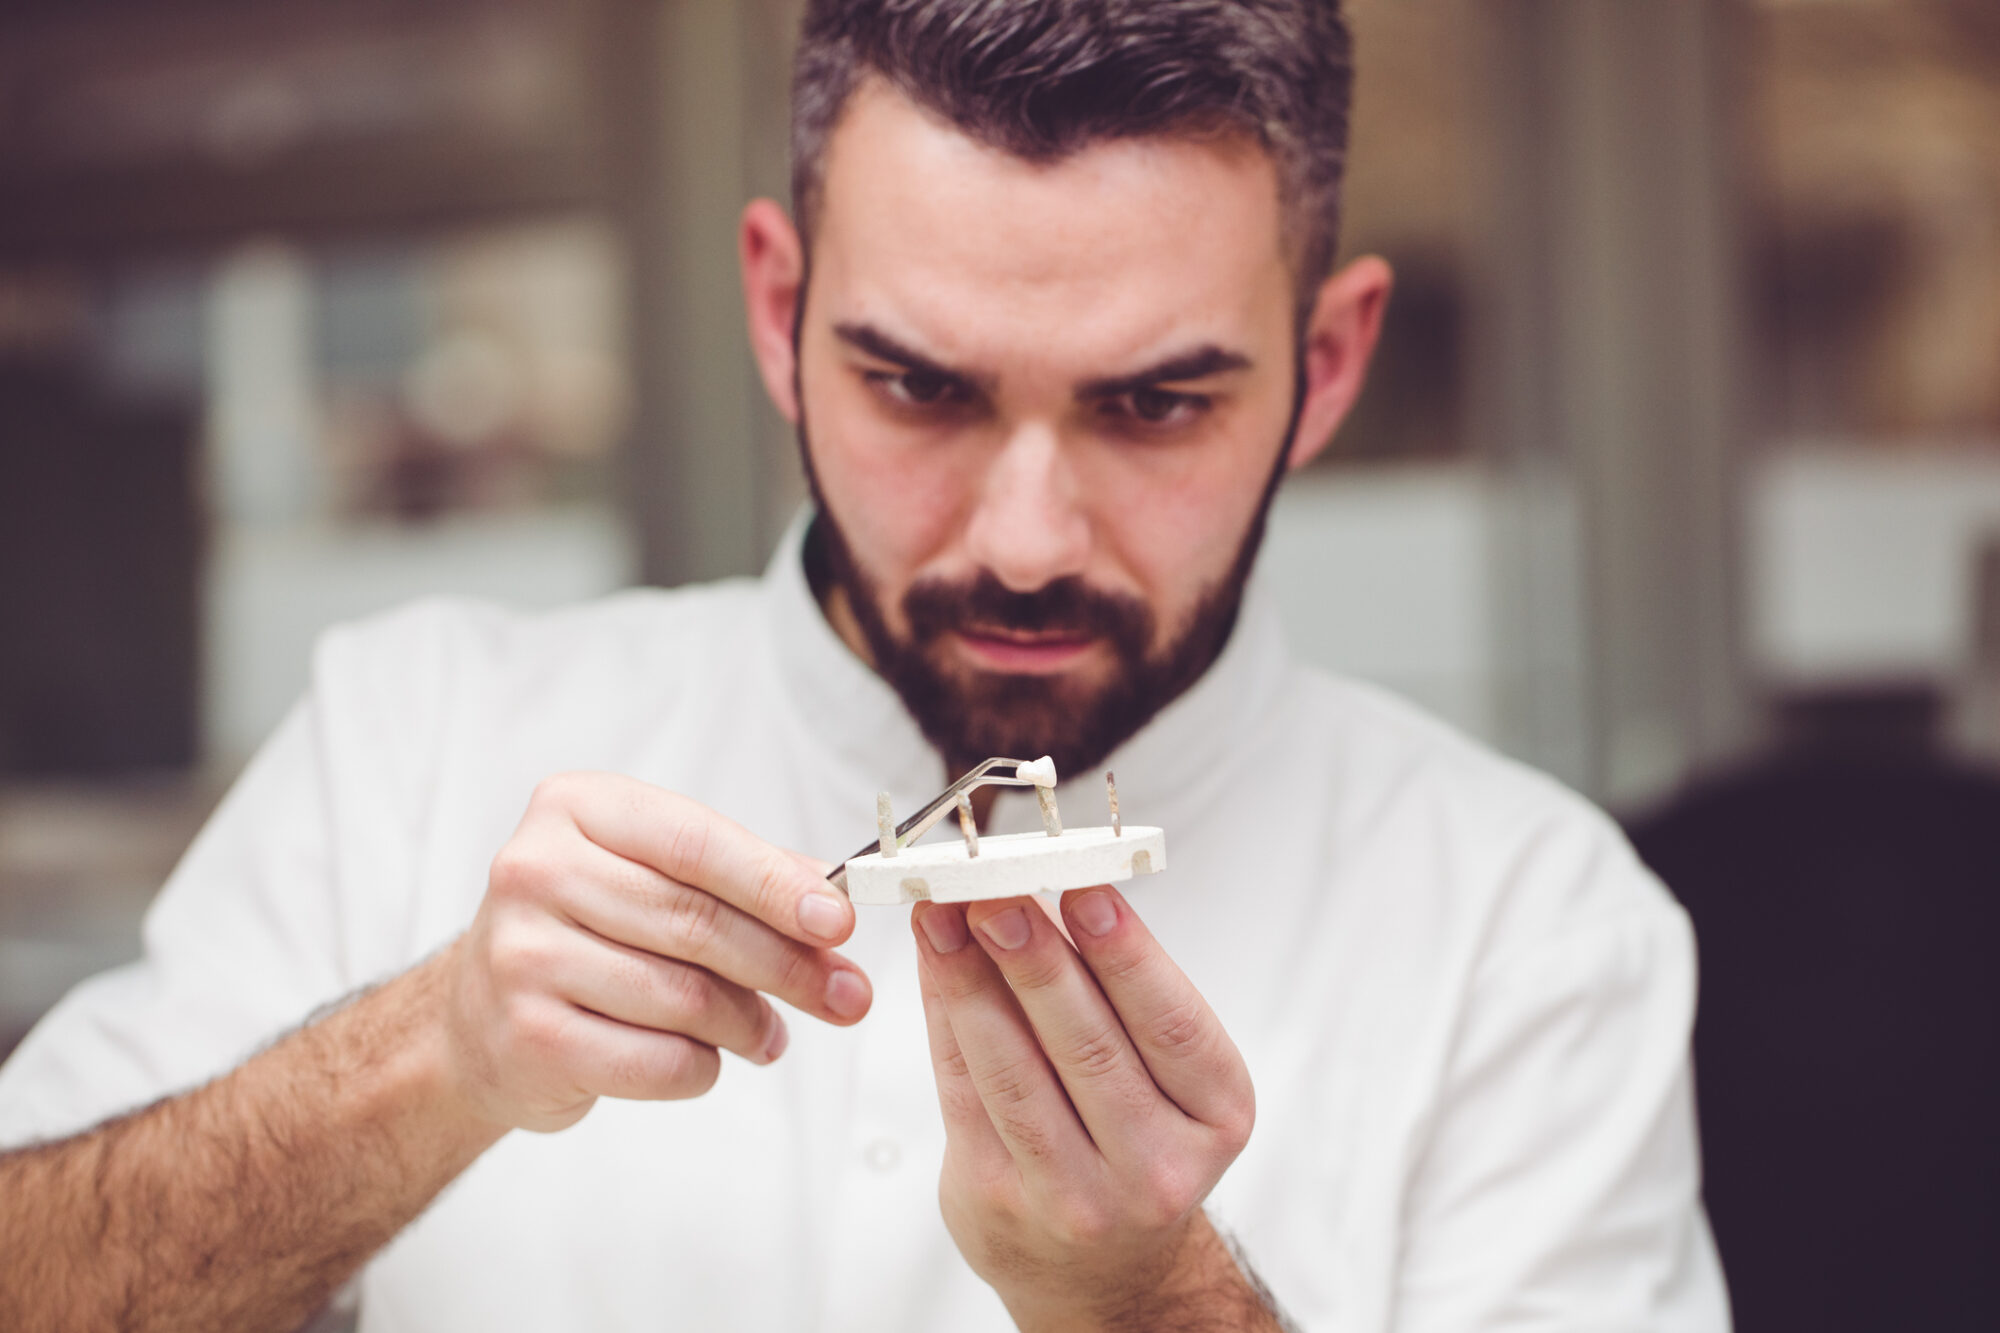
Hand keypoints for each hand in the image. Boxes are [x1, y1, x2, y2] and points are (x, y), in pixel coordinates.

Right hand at [441, 772, 871, 1131]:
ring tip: (770, 1035)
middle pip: (695, 923)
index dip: (777, 885)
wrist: (477, 1019)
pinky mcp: (526, 1036)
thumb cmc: (586, 932)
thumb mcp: (652, 875)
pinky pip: (656, 1061)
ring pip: (683, 997)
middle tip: (846, 996)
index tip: (840, 922)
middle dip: (787, 965)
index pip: (697, 843)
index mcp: (576, 809)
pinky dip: (702, 1067)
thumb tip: (833, 898)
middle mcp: (535, 871)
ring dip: (750, 1024)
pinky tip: (706, 1059)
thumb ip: (741, 878)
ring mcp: (521, 956)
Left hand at [912, 888, 1258, 1328]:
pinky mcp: (998, 1200)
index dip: (1126, 953)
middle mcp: (1155, 1165)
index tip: (1083, 889)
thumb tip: (1044, 892)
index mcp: (1214, 1116)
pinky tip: (935, 967)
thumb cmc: (1133, 1137)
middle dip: (1035, 960)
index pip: (1172, 1023)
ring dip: (972, 983)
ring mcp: (1075, 1194)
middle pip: (1088, 1046)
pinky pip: (964, 1094)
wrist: (1103, 1265)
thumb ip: (1113, 989)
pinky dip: (945, 1019)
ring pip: (1015, 1073)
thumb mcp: (1162, 1072)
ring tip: (946, 918)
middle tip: (996, 894)